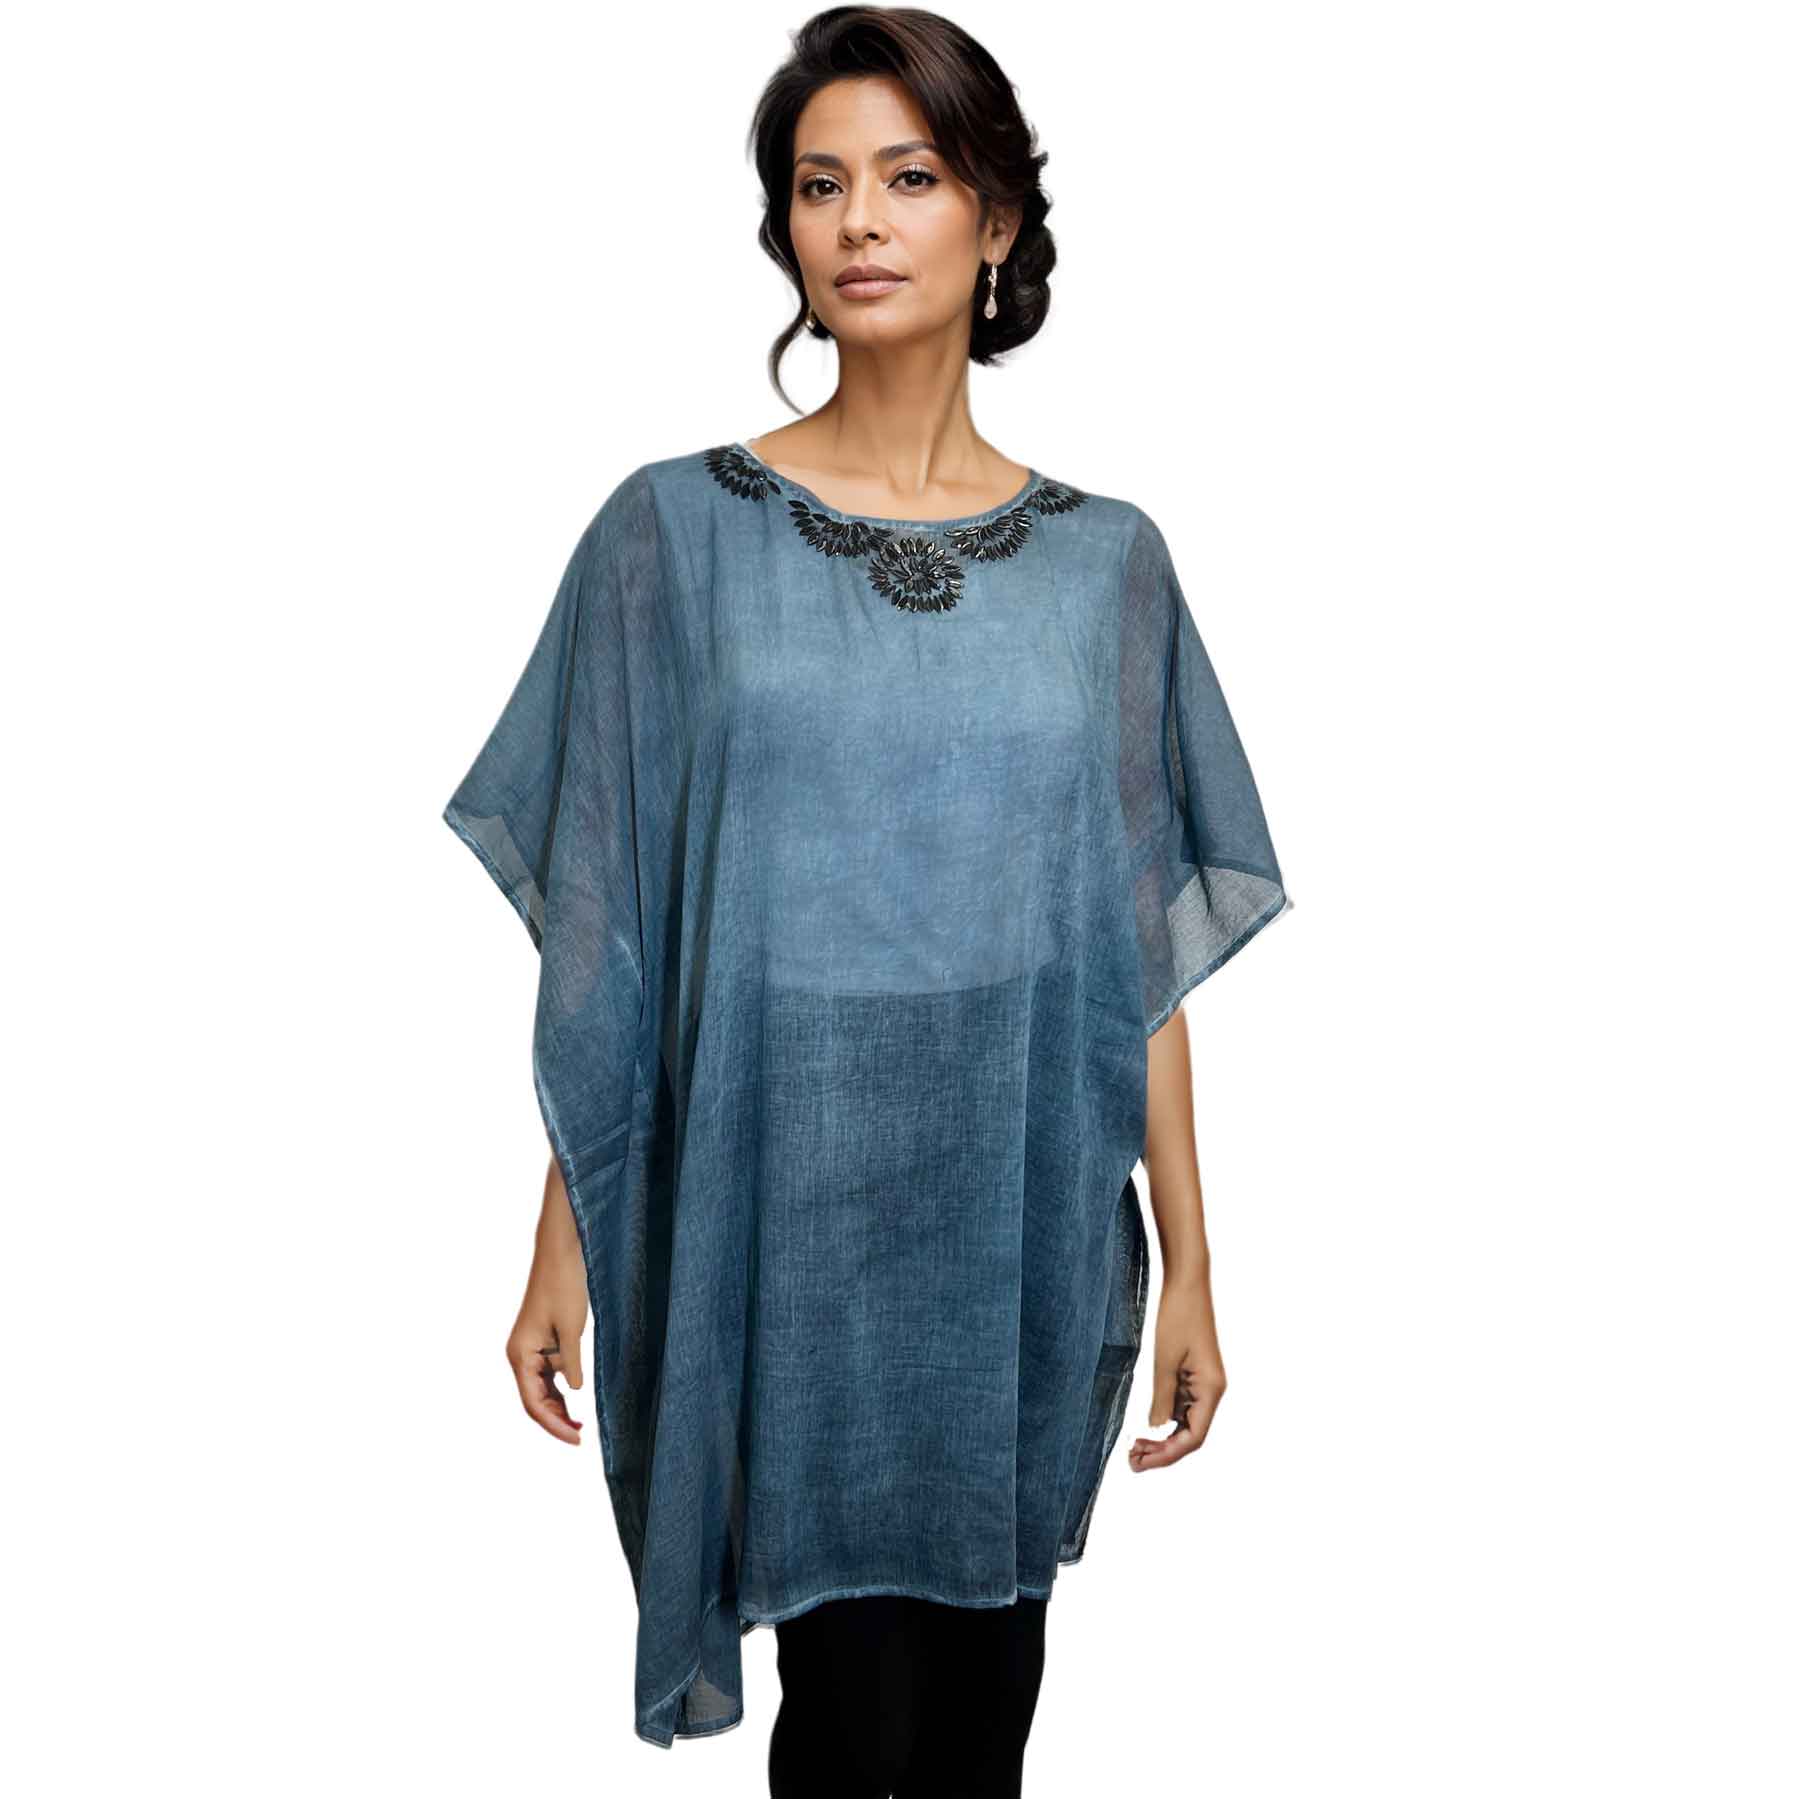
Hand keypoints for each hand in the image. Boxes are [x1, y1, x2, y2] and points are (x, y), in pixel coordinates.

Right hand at [505, 1163, 590, 1443]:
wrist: (560, 1254)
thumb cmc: (564, 1286)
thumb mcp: (571, 1328)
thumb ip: (570, 1362)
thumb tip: (573, 1392)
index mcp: (520, 1354)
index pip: (533, 1402)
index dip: (553, 1425)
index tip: (575, 1439)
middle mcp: (520, 1354)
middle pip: (534, 1399)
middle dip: (555, 1420)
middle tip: (580, 1438)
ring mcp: (529, 1348)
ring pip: (540, 1389)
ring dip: (557, 1407)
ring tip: (579, 1425)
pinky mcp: (540, 1341)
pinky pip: (547, 1374)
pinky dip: (559, 1389)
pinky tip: (573, 1400)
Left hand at [1126, 1281, 1224, 1472]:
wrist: (1188, 1283)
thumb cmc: (1177, 1316)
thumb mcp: (1164, 1359)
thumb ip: (1162, 1397)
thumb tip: (1156, 1428)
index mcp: (1211, 1389)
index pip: (1193, 1437)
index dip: (1168, 1455)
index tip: (1141, 1461)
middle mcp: (1212, 1391)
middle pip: (1191, 1436)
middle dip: (1163, 1452)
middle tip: (1132, 1461)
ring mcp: (1204, 1384)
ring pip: (1186, 1425)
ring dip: (1163, 1439)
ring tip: (1135, 1449)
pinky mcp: (1194, 1376)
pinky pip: (1183, 1408)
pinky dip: (1165, 1422)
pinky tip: (1146, 1429)